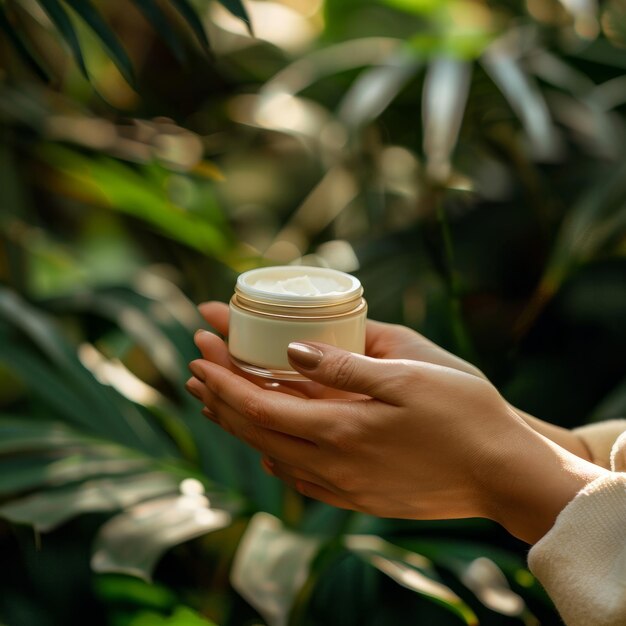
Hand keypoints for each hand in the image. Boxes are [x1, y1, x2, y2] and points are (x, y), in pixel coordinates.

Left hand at [195, 302, 589, 460]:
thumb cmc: (463, 415)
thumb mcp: (407, 375)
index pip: (258, 402)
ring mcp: (343, 485)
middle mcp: (332, 463)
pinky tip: (268, 441)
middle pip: (254, 429)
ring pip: (271, 453)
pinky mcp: (358, 496)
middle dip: (218, 396)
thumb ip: (344, 366)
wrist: (503, 473)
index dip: (223, 375)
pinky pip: (298, 476)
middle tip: (196, 367)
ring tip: (218, 398)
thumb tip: (292, 351)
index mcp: (340, 428)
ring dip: (240, 424)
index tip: (200, 348)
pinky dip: (272, 451)